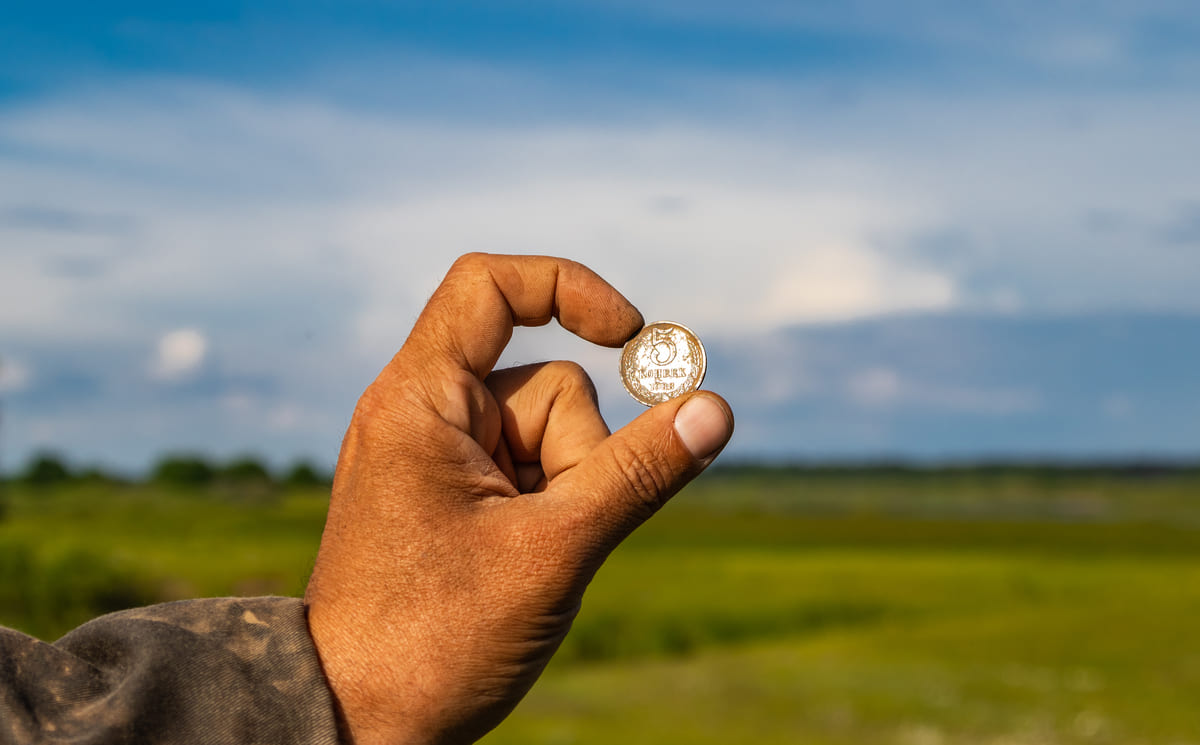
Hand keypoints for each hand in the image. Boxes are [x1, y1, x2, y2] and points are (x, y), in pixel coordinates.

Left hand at [304, 254, 733, 744]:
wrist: (359, 725)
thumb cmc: (434, 641)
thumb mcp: (554, 550)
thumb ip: (638, 474)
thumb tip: (714, 409)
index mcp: (420, 401)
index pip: (491, 287)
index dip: (570, 289)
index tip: (631, 336)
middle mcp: (423, 414)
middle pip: (549, 388)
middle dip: (578, 459)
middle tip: (547, 536)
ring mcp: (440, 459)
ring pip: (551, 439)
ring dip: (566, 497)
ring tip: (526, 565)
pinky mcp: (456, 497)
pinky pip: (532, 475)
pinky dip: (550, 513)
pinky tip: (522, 569)